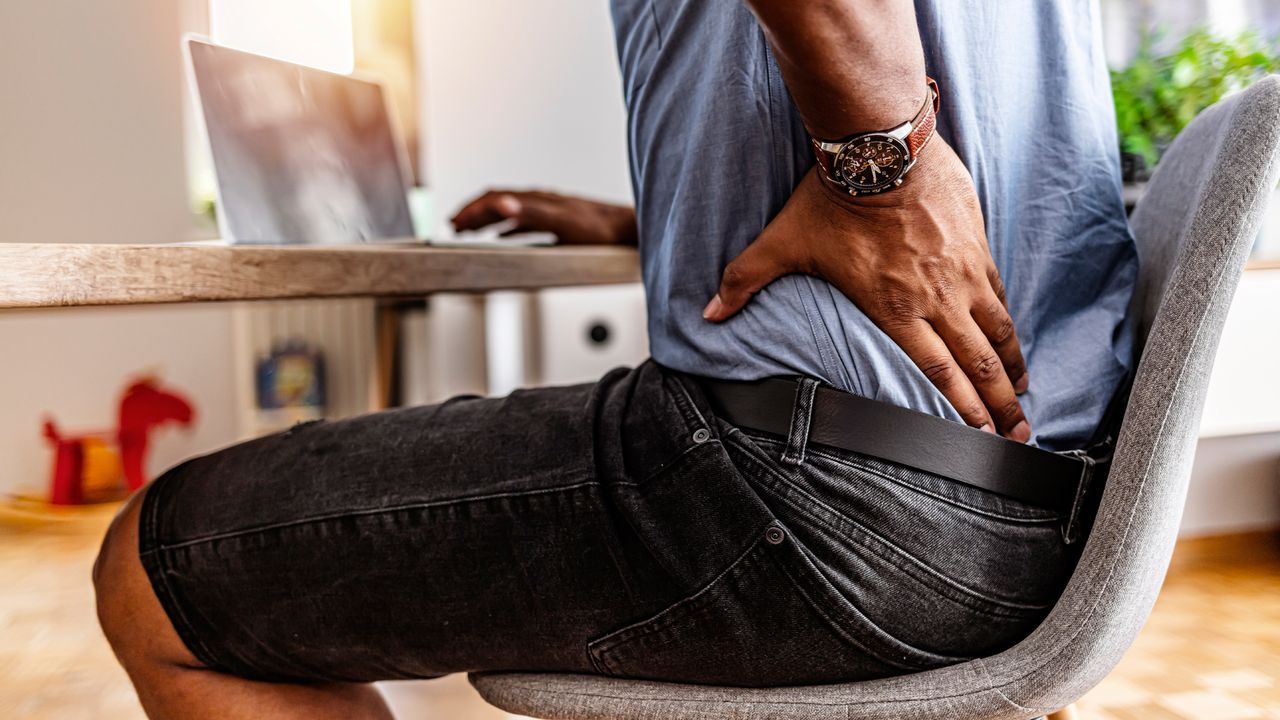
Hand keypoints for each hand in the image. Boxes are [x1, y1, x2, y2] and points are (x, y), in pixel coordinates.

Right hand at [451, 190, 637, 245]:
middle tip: (452, 226)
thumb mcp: (562, 224)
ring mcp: (548, 211)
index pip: (494, 199)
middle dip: (472, 213)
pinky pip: (524, 223)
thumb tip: (501, 204)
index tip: (453, 222)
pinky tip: (503, 237)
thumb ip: (531, 215)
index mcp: (536, 200)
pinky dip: (506, 228)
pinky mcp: (558, 222)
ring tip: (469, 230)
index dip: (471, 210)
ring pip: (509, 212)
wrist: (628, 230)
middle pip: (497, 203)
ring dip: (486, 220)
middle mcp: (540, 202)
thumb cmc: (600, 230)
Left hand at [703, 140, 1030, 440]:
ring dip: (1013, 370)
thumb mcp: (782, 243)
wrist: (880, 146)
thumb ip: (745, 281)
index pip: (936, 373)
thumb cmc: (829, 198)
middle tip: (1017, 437)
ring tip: (1023, 399)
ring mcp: (963, 273)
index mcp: (894, 310)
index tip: (979, 438)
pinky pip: (999, 295)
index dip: (961, 410)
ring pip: (998, 333)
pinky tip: (1015, 343)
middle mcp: (936, 298)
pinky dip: (1010, 325)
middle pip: (978, 364)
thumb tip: (708, 312)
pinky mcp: (976, 246)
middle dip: (998, 406)